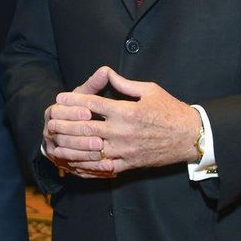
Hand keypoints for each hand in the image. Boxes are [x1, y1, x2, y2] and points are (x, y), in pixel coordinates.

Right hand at [43, 67, 113, 176]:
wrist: (65, 133)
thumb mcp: (83, 96)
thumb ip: (93, 85)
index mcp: (53, 113)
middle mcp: (49, 131)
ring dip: (84, 153)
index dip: (72, 112)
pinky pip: (75, 167)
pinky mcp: (63, 163)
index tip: (88, 112)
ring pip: (67, 152)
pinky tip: (106, 168)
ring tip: (102, 151)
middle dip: (80, 136)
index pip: (58, 112)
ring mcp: (54, 149)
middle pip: (62, 135)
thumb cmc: (80, 111)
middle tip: (99, 137)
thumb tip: (105, 70)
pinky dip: (90, 168)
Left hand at [47, 67, 200, 176]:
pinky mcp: (129, 164)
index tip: (60, 97)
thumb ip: (124, 83)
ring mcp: (125, 150)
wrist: (190, 137)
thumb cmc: (170, 110)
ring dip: (70, 147)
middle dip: (65, 124)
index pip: (93, 104)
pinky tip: (74, 163)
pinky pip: (103, 167)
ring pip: (91, 150)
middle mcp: (123, 131)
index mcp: (127, 111)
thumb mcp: (149, 90)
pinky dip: (86, 166)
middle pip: (86, 127)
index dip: (73, 100)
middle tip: (50, 121)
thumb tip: (106, 72)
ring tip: (55, 143)